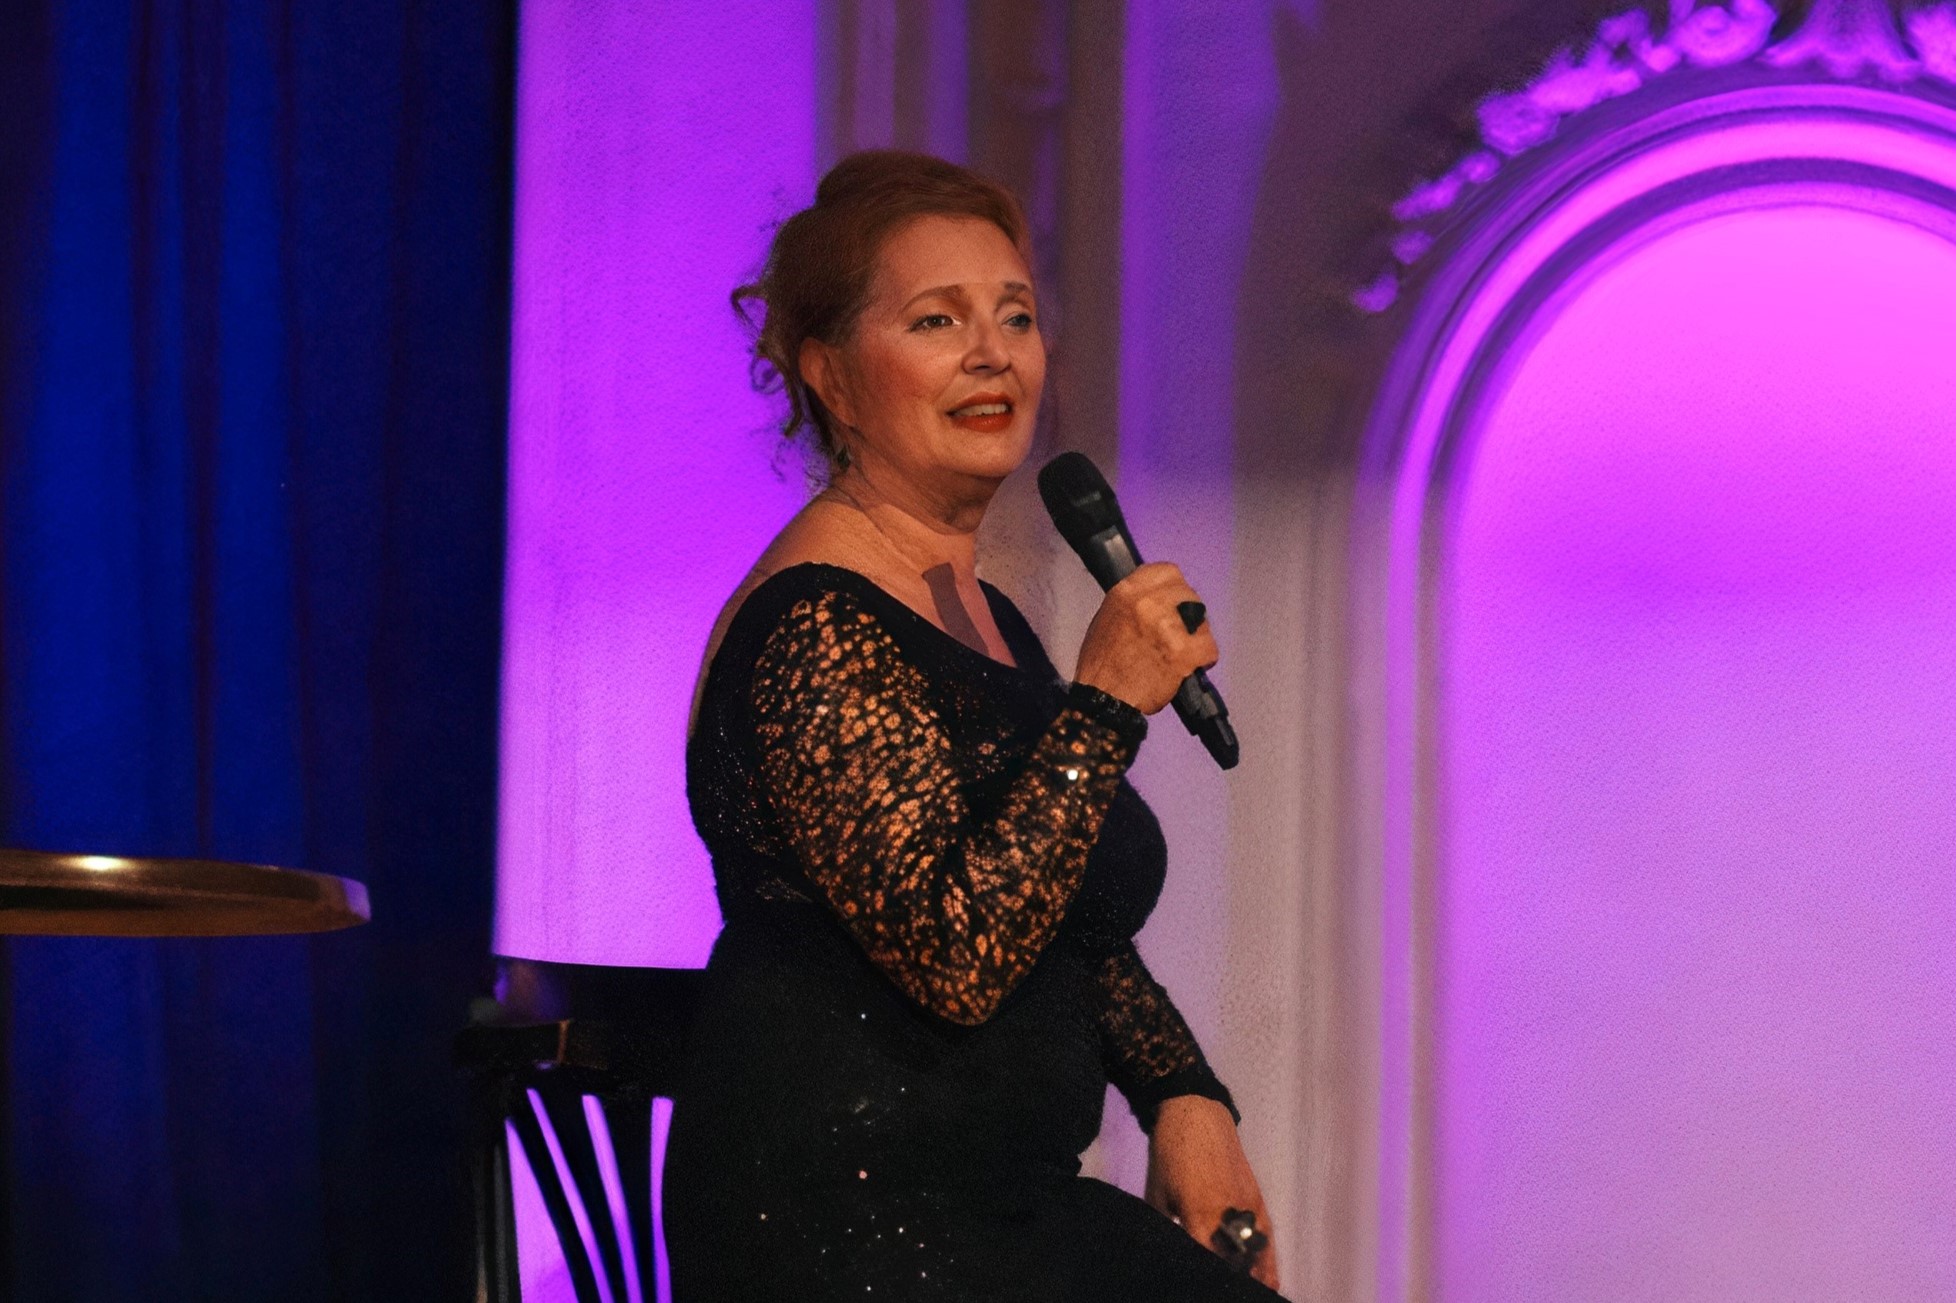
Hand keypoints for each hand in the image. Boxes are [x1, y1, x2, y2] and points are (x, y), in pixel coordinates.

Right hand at [1074, 563, 1218, 714]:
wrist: (1104, 700)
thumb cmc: (1102, 665)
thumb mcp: (1108, 618)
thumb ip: (1134, 602)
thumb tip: (1157, 599)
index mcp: (1127, 591)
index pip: (1167, 571)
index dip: (1174, 588)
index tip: (1173, 601)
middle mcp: (1149, 602)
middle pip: (1188, 594)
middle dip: (1187, 613)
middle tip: (1178, 633)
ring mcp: (1169, 626)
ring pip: (1202, 620)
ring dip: (1196, 636)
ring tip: (1180, 653)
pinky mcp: (1184, 651)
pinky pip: (1210, 647)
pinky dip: (1204, 659)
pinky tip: (1190, 667)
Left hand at [1144, 1096, 1279, 1291]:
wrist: (1196, 1114)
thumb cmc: (1169, 1154)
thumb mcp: (1156, 1195)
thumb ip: (1166, 1227)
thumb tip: (1169, 1250)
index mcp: (1198, 1216)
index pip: (1206, 1261)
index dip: (1206, 1276)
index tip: (1203, 1286)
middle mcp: (1228, 1216)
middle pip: (1234, 1264)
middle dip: (1230, 1278)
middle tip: (1221, 1287)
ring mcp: (1247, 1207)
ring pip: (1255, 1255)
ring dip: (1252, 1276)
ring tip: (1252, 1293)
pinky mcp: (1257, 1198)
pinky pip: (1267, 1238)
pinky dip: (1268, 1262)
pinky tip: (1270, 1282)